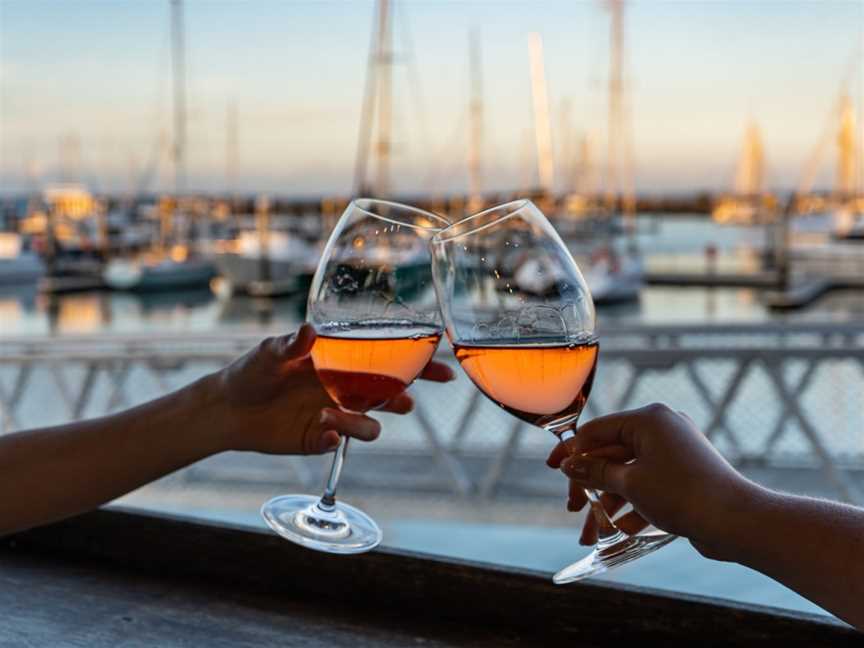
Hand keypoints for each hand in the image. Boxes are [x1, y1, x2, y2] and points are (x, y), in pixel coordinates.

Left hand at [211, 324, 453, 454]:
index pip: (386, 360)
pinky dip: (339, 438)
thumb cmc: (251, 371)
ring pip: (371, 424)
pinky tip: (325, 431)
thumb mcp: (270, 352)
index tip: (439, 359)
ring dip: (362, 422)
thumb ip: (292, 344)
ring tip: (333, 414)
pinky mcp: (321, 439)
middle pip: (391, 393)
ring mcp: (336, 415)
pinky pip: (343, 442)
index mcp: (340, 362)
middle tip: (408, 401)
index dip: (415, 361)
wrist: (227, 410)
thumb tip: (310, 331)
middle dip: (407, 396)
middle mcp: (344, 389)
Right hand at [546, 403, 756, 558]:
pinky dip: (632, 508)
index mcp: (648, 420)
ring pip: (628, 475)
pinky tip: (619, 532)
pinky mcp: (684, 475)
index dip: (572, 450)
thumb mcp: (629, 483)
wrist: (736, 522)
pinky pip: (648, 486)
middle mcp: (662, 430)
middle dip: (590, 486)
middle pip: (611, 455)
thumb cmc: (682, 494)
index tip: (552, 468)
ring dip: (608, 504)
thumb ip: (595, 471)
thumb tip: (569, 464)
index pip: (598, 430)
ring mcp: (675, 453)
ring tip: (593, 534)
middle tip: (572, 508)